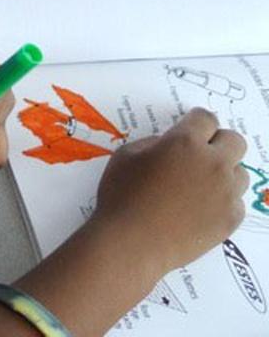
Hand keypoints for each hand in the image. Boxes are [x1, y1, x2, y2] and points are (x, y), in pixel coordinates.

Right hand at [91, 109, 247, 278]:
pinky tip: (200, 208)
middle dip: (219, 142)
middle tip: (201, 153)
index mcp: (185, 143)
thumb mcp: (126, 155)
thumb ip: (154, 143)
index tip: (191, 127)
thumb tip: (170, 146)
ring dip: (224, 173)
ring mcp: (226, 193)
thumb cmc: (122, 196)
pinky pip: (237, 202)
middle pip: (235, 141)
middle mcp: (213, 164)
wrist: (132, 243)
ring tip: (200, 185)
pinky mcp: (231, 219)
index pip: (206, 118)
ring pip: (240, 172)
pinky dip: (223, 201)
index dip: (197, 121)